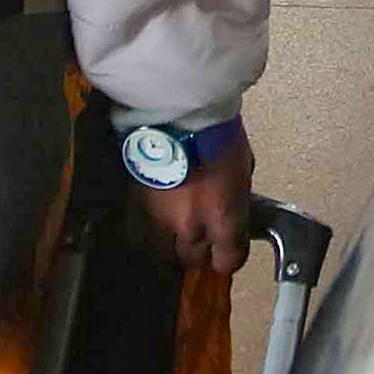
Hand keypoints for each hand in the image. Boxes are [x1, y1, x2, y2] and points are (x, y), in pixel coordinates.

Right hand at [127, 127, 254, 274]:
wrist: (175, 111)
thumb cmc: (215, 132)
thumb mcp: (241, 166)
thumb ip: (236, 195)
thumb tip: (231, 205)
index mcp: (224, 218)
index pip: (228, 261)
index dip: (229, 257)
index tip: (227, 251)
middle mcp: (191, 227)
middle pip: (193, 260)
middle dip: (199, 251)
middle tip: (201, 236)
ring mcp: (158, 221)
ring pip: (163, 255)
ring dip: (170, 247)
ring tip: (174, 232)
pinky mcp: (133, 208)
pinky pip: (138, 237)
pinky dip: (146, 234)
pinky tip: (152, 222)